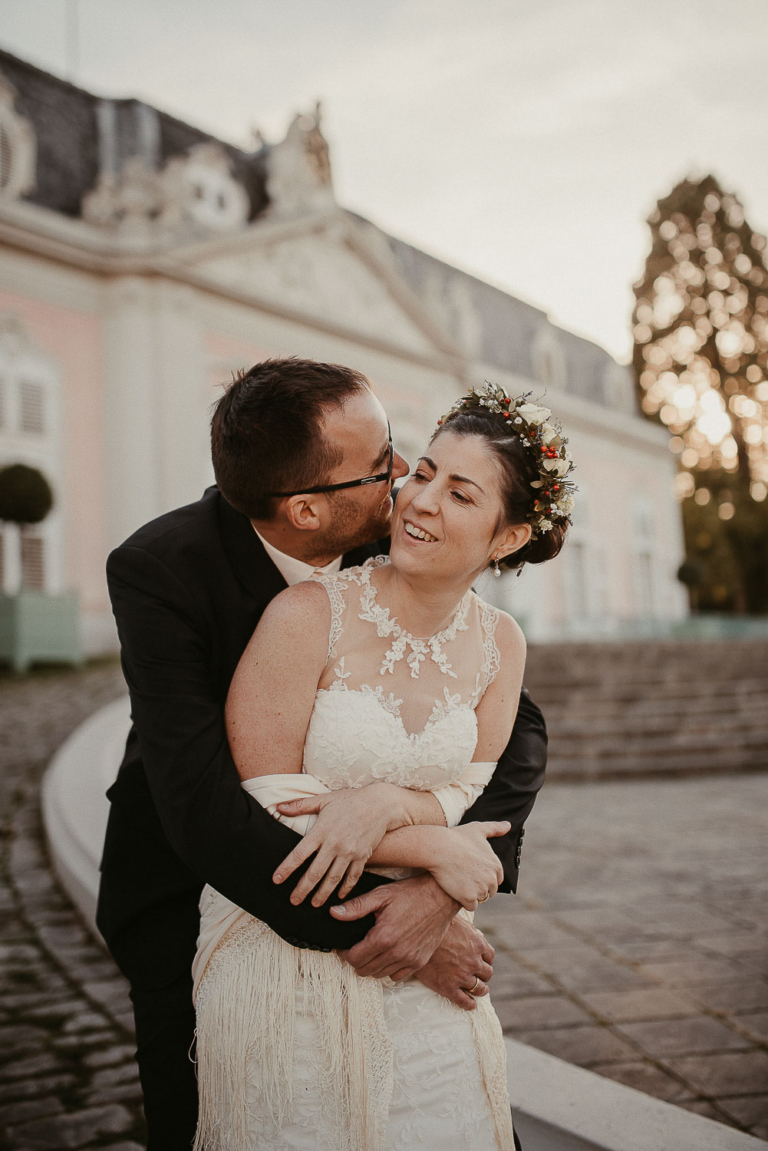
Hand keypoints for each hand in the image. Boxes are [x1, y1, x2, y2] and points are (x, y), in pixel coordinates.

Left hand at [273, 783, 408, 905]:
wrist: (380, 804)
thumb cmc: (350, 800)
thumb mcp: (324, 799)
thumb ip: (300, 805)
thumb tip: (279, 807)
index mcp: (321, 830)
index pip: (299, 854)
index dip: (286, 868)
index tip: (276, 880)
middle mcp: (334, 844)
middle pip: (315, 872)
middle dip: (302, 889)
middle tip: (293, 901)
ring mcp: (349, 852)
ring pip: (333, 878)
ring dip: (322, 893)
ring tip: (314, 904)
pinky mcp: (363, 856)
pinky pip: (352, 876)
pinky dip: (345, 888)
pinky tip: (339, 896)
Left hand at [332, 874, 458, 979]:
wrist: (441, 896)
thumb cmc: (411, 893)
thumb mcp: (381, 895)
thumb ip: (356, 907)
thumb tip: (333, 913)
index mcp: (383, 937)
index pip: (354, 958)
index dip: (344, 953)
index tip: (344, 946)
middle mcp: (396, 952)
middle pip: (365, 970)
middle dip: (356, 960)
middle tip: (356, 947)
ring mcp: (409, 959)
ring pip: (379, 975)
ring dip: (371, 965)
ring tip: (371, 950)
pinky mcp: (420, 961)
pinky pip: (397, 976)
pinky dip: (389, 969)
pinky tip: (388, 954)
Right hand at [415, 916, 494, 1009]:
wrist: (415, 938)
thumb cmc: (435, 925)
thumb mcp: (457, 922)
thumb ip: (470, 929)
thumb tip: (479, 935)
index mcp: (477, 944)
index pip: (490, 956)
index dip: (486, 960)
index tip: (482, 962)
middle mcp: (473, 962)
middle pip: (487, 973)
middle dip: (483, 975)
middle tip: (479, 976)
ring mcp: (462, 976)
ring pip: (479, 989)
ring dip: (480, 990)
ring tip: (478, 991)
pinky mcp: (449, 988)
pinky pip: (464, 1001)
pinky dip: (470, 1004)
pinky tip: (471, 1004)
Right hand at [428, 822, 508, 910]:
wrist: (438, 847)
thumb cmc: (456, 837)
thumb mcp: (478, 829)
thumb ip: (495, 828)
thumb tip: (508, 825)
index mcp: (496, 865)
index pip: (496, 880)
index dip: (483, 877)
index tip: (471, 870)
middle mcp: (492, 879)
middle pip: (489, 891)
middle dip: (478, 887)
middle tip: (463, 876)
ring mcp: (481, 889)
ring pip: (479, 899)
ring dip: (471, 894)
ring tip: (458, 881)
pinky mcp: (469, 898)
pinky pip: (471, 906)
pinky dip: (464, 901)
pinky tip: (456, 889)